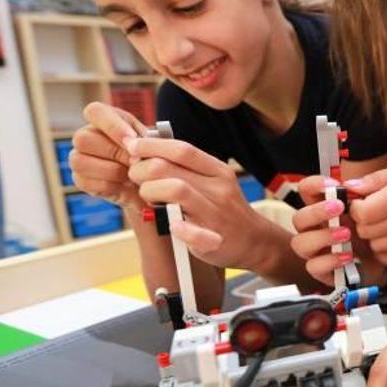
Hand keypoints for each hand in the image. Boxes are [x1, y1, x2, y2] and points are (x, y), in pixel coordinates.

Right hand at [68, 102, 147, 211]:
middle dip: (115, 153)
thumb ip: (141, 139)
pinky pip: (86, 182)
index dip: (112, 125)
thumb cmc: (148, 155)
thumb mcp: (150, 141)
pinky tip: (125, 185)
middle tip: (136, 162)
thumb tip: (131, 146)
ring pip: (80, 161)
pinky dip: (110, 186)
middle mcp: (85, 135)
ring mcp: (78, 157)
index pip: (94, 111)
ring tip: (132, 175)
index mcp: (104, 119)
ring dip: (113, 171)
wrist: (148, 181)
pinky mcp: (79, 179)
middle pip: (83, 139)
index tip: (132, 139)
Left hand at [126, 136, 274, 269]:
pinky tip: (172, 226)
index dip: (151, 145)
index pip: (181, 149)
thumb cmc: (223, 209)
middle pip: (168, 168)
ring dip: (150, 192)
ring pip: (174, 189)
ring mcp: (215, 214)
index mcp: (217, 171)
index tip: (132, 146)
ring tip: (149, 198)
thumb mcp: (212, 181)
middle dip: (141, 170)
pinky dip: (175, 227)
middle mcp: (218, 188)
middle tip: (136, 178)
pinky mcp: (212, 239)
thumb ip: (185, 167)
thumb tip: (147, 149)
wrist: (254, 241)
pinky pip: (189, 230)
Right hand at [290, 174, 366, 285]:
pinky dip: (330, 261)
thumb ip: (369, 191)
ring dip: (322, 236)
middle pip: (299, 218)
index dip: (314, 184)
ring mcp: (316, 250)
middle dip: (317, 211)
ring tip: (346, 234)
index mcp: (324, 207)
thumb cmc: (377, 227)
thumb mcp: (378, 205)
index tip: (333, 185)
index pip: (306, 190)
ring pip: (300, 243)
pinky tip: (348, 256)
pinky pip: (313, 267)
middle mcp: (315, 228)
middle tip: (340, 208)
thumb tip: (353, 185)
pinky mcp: (322, 270)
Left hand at [347, 158, 386, 266]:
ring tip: (379, 220)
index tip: (361, 198)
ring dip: (371, 234)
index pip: (364, 213)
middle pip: (366, 230)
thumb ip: (377, 178)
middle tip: (369, 207)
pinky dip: (383, 251)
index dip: (356, 206)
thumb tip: (350, 186)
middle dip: (362, 219)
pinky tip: (386, 236)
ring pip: (375, 245)